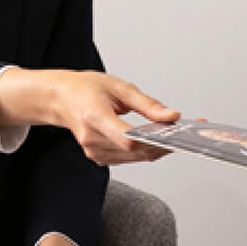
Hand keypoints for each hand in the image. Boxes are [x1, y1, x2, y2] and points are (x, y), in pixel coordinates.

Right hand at [0, 69, 179, 164]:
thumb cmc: (85, 89)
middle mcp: (93, 140)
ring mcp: (95, 152)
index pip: (128, 139)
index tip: (175, 133)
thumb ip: (148, 105)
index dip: (154, 139)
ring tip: (173, 132)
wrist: (60, 99)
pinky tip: (155, 138)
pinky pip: (130, 158)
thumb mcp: (119, 87)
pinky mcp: (100, 158)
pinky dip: (145, 149)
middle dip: (164, 142)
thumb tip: (171, 117)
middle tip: (186, 130)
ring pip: (137, 157)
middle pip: (137, 151)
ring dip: (157, 147)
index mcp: (94, 117)